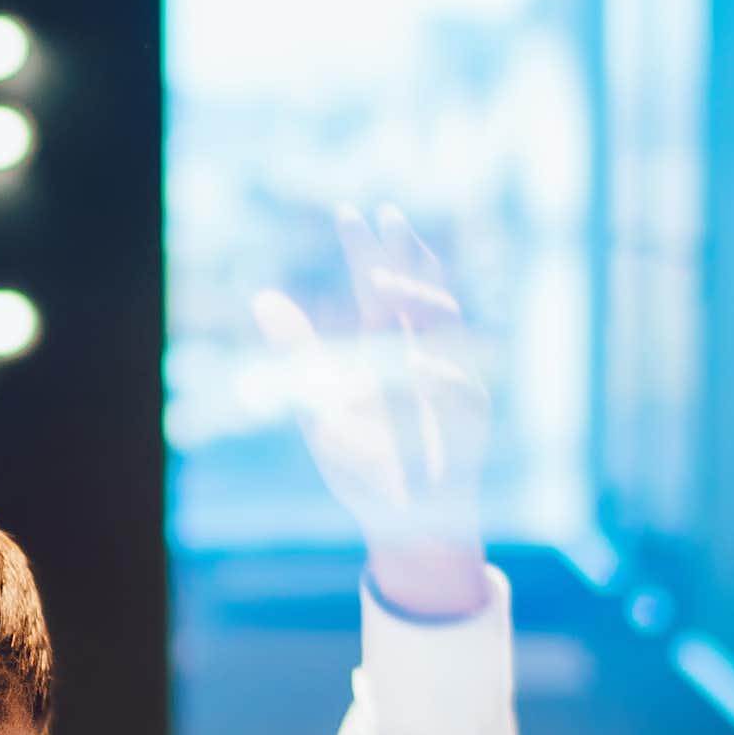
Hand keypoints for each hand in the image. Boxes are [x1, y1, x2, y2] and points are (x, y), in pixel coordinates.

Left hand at [253, 206, 491, 618]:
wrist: (399, 522)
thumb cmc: (361, 467)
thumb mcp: (315, 404)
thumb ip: (296, 352)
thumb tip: (262, 297)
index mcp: (382, 347)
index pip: (374, 286)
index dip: (364, 249)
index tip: (351, 212)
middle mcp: (419, 351)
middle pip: (416, 288)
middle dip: (404, 251)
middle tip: (387, 215)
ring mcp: (450, 377)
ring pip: (444, 323)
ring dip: (417, 299)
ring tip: (384, 283)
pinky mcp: (471, 414)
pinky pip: (457, 386)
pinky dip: (436, 373)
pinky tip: (414, 366)